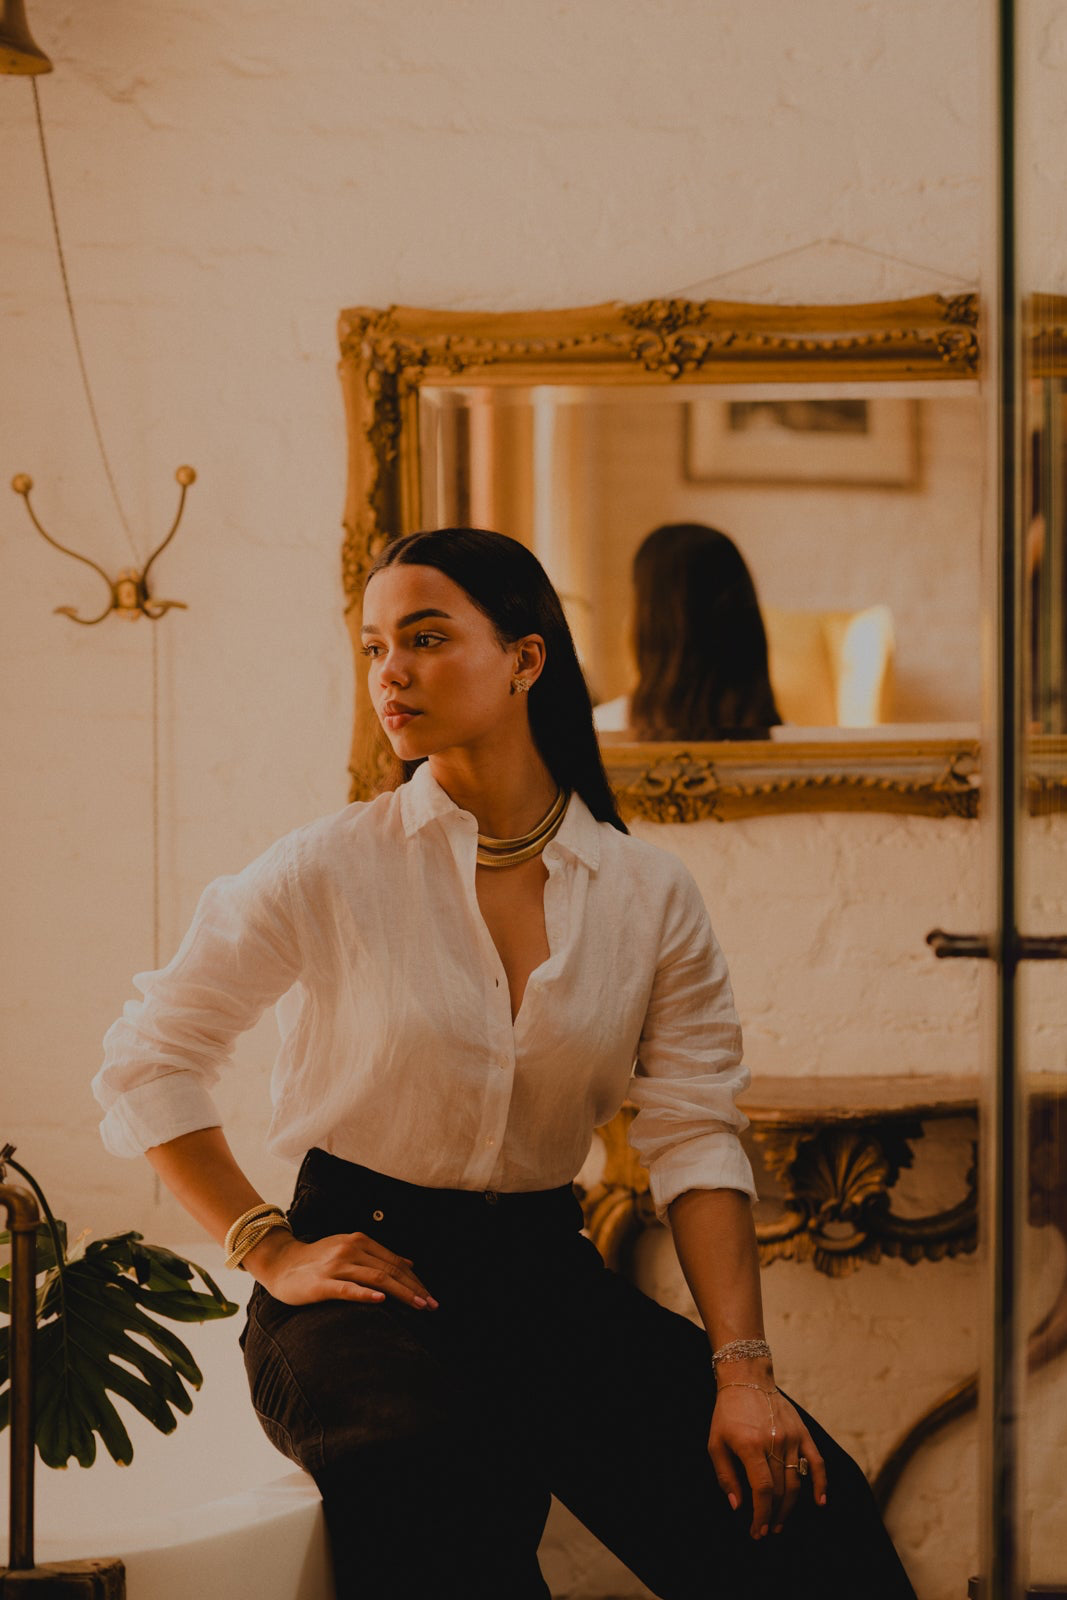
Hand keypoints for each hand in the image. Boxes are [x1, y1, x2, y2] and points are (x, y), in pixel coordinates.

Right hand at [244, 1227, 438, 1310]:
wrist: (280, 1263)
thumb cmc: (318, 1260)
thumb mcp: (350, 1250)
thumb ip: (379, 1256)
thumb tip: (411, 1263)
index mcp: (359, 1241)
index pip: (395, 1262)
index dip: (415, 1280)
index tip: (430, 1297)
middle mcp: (350, 1249)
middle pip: (390, 1270)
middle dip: (415, 1289)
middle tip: (432, 1306)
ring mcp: (336, 1266)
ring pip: (376, 1278)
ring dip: (401, 1293)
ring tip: (419, 1306)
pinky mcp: (322, 1283)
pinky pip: (347, 1288)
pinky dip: (366, 1294)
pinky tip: (382, 1301)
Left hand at [708, 1381, 826, 1539]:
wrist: (747, 1379)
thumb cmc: (727, 1413)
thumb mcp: (715, 1443)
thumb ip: (725, 1476)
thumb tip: (738, 1506)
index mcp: (750, 1445)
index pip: (762, 1490)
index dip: (761, 1515)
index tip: (756, 1531)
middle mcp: (774, 1442)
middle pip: (780, 1490)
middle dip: (772, 1516)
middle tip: (766, 1530)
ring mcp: (791, 1437)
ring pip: (796, 1482)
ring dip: (789, 1508)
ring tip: (780, 1523)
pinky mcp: (802, 1433)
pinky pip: (816, 1462)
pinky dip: (820, 1484)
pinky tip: (820, 1502)